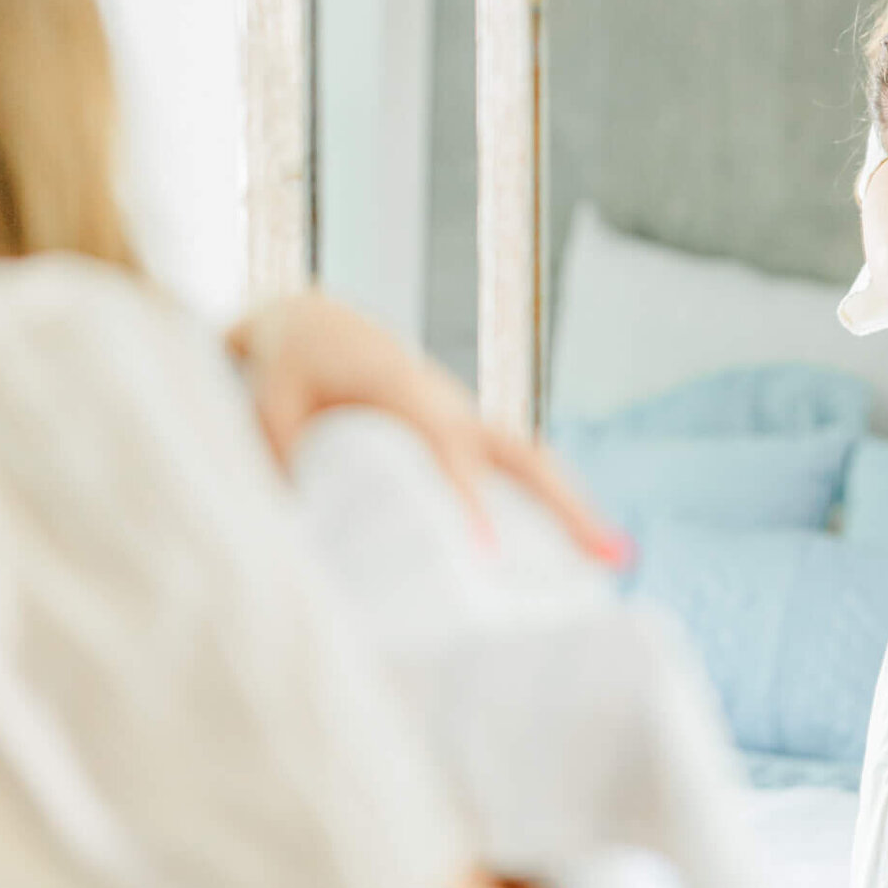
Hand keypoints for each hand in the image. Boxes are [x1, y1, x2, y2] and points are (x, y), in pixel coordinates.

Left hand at [228, 291, 630, 564]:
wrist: (315, 325)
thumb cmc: (288, 367)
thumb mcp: (268, 404)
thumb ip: (280, 457)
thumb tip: (293, 537)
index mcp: (402, 389)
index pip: (447, 444)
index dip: (467, 493)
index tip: (488, 550)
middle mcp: (448, 404)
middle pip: (521, 452)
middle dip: (566, 502)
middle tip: (612, 555)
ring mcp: (464, 420)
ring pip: (531, 462)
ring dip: (574, 507)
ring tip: (619, 563)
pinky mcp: (462, 438)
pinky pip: (515, 470)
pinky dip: (549, 505)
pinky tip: (576, 553)